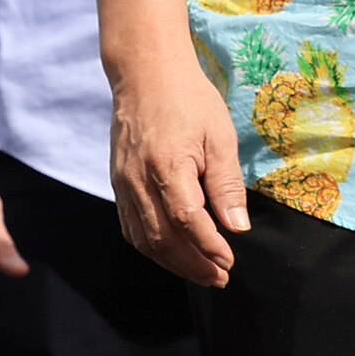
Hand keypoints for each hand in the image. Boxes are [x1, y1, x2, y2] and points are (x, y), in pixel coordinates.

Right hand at [109, 54, 246, 286]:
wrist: (146, 77)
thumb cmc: (190, 101)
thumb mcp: (220, 136)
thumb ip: (227, 184)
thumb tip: (238, 227)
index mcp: (167, 165)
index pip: (186, 220)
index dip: (207, 247)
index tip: (229, 262)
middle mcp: (137, 180)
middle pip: (161, 238)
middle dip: (192, 264)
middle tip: (220, 278)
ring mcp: (122, 184)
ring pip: (142, 238)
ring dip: (172, 262)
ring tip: (202, 273)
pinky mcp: (117, 184)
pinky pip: (130, 226)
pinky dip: (151, 247)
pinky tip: (173, 254)